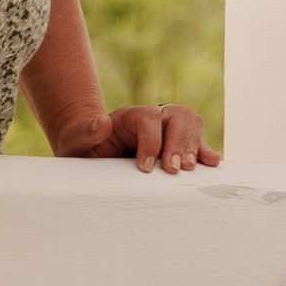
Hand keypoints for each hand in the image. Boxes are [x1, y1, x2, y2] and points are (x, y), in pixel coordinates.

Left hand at [55, 103, 221, 174]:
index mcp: (129, 116)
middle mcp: (152, 118)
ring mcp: (166, 129)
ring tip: (189, 168)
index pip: (148, 118)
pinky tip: (212, 162)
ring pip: (192, 123)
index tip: (146, 167)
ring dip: (194, 145)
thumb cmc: (82, 148)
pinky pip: (197, 141)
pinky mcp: (175, 144)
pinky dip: (205, 151)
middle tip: (173, 170)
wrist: (89, 152)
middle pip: (177, 115)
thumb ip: (84, 132)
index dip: (151, 141)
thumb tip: (102, 122)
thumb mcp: (74, 141)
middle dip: (178, 142)